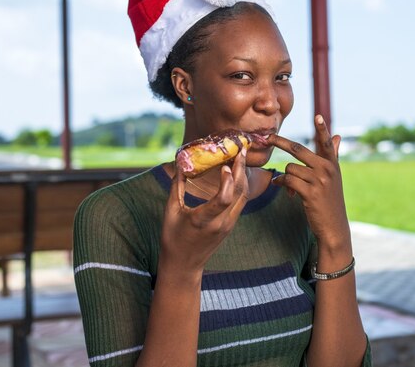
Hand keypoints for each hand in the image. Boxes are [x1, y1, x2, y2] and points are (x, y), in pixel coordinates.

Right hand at [160, 150, 248, 274]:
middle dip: (242, 169)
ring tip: (241, 157)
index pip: (223, 199)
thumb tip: (180, 163)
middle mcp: (220, 223)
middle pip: (238, 193)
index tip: (225, 164)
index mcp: (203, 220)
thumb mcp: (170, 211)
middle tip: (242, 149)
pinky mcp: (231, 225)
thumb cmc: (172, 237)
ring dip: (244, 176)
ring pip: (243, 197)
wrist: (184, 265)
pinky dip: (240, 185)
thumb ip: (177, 186)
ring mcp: (228, 225)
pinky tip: (237, 173)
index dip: (227, 180)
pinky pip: (240, 202)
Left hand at [269, 115, 350, 251]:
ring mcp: (319, 181)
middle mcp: (327, 170)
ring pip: (291, 168)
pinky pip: (288, 180)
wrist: (333, 225)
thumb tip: (337, 135)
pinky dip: (281, 182)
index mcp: (332, 164)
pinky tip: (281, 186)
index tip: (317, 116)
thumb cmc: (330, 199)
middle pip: (299, 150)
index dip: (322, 129)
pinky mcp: (310, 193)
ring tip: (286, 184)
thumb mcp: (334, 176)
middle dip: (280, 142)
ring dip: (284, 175)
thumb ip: (333, 155)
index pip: (325, 143)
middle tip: (267, 138)